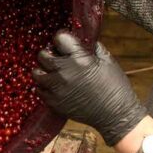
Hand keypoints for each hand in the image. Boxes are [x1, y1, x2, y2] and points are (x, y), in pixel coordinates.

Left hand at [32, 32, 146, 145]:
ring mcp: (57, 89)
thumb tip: (80, 38)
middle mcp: (64, 72)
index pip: (59, 38)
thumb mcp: (107, 60)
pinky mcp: (53, 103)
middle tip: (58, 57)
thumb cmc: (115, 86)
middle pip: (43, 54)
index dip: (62, 38)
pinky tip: (55, 86)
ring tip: (54, 72)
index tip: (65, 42)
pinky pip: (39, 90)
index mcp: (79, 59)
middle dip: (50, 53)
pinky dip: (45, 86)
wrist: (115, 115)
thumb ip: (91, 47)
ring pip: (37, 73)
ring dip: (44, 70)